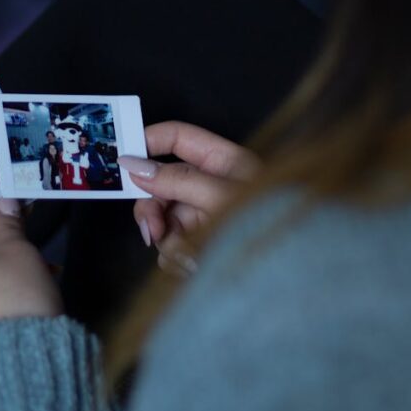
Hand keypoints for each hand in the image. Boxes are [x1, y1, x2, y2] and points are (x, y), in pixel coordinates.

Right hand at [122, 122, 259, 275]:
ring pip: (163, 220)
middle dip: (152, 208)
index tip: (121, 160)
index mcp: (221, 160)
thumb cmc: (267, 223)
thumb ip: (177, 180)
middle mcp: (209, 185)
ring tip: (189, 256)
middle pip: (160, 183)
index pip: (177, 137)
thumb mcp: (221, 196)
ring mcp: (205, 215)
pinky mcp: (203, 244)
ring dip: (167, 240)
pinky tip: (194, 268)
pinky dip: (176, 259)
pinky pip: (172, 247)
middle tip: (153, 231)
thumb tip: (133, 164)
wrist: (289, 272)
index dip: (147, 141)